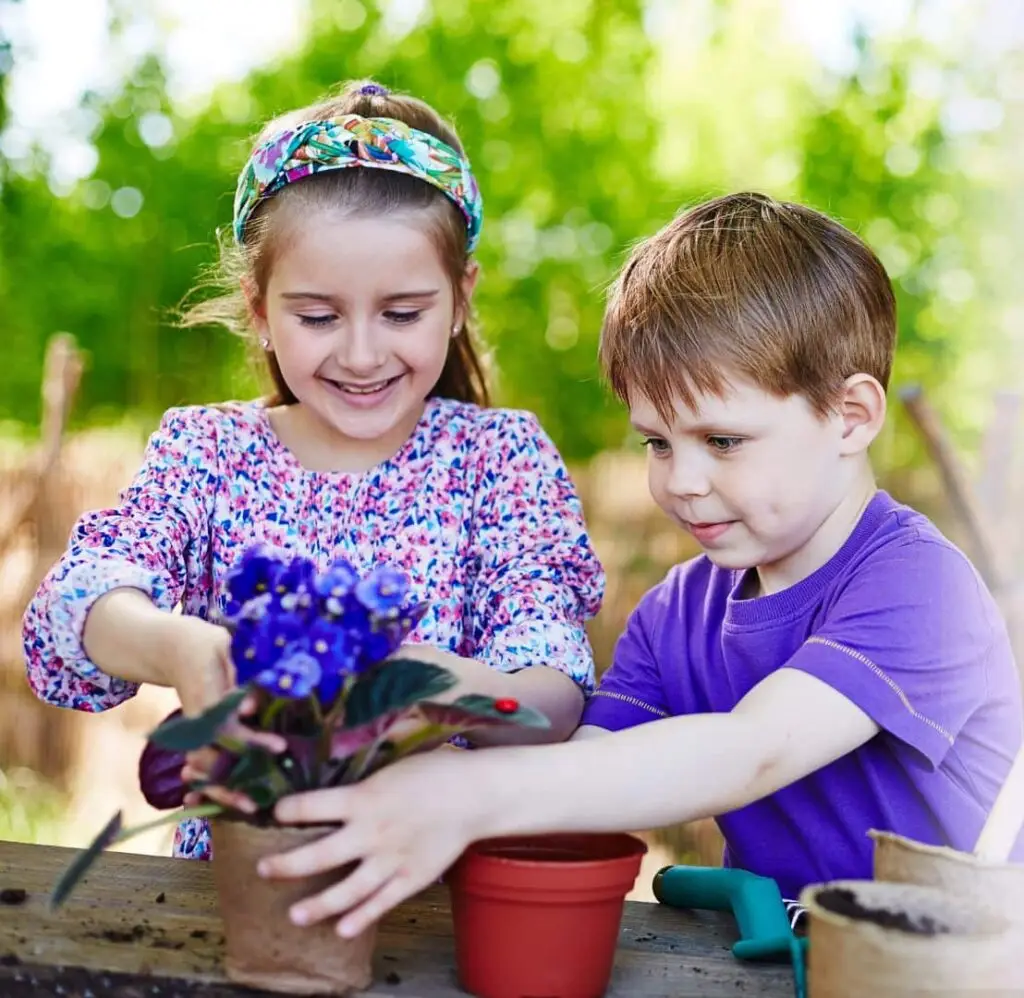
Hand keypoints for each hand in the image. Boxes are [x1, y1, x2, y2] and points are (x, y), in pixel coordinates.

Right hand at [161, 615, 282, 811]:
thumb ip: (241, 675)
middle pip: (212, 759)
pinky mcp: (197, 735)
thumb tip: (252, 707)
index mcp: (206, 699)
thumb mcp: (227, 648)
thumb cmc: (208, 644)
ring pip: (205, 767)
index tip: (280, 748)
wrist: (174, 648)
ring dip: (223, 789)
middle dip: (234, 781)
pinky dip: (212, 784)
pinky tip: (230, 801)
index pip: (229, 728)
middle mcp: (197, 722)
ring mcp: (194, 731)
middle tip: (259, 801)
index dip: (252, 742)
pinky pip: (202, 764)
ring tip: (250, 807)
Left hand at [257, 750, 489, 936]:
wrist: (473, 793)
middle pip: (319, 856)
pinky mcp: (411, 877)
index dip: (288, 810)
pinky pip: (381, 903)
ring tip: (295, 914)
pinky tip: (342, 929)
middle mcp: (371, 832)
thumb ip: (361, 788)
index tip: (274, 813)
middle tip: (264, 869)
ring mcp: (391, 859)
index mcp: (364, 797)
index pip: (311, 806)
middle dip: (286, 865)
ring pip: (347, 890)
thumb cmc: (433, 773)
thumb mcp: (390, 770)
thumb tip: (332, 795)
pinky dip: (361, 918)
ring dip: (317, 905)